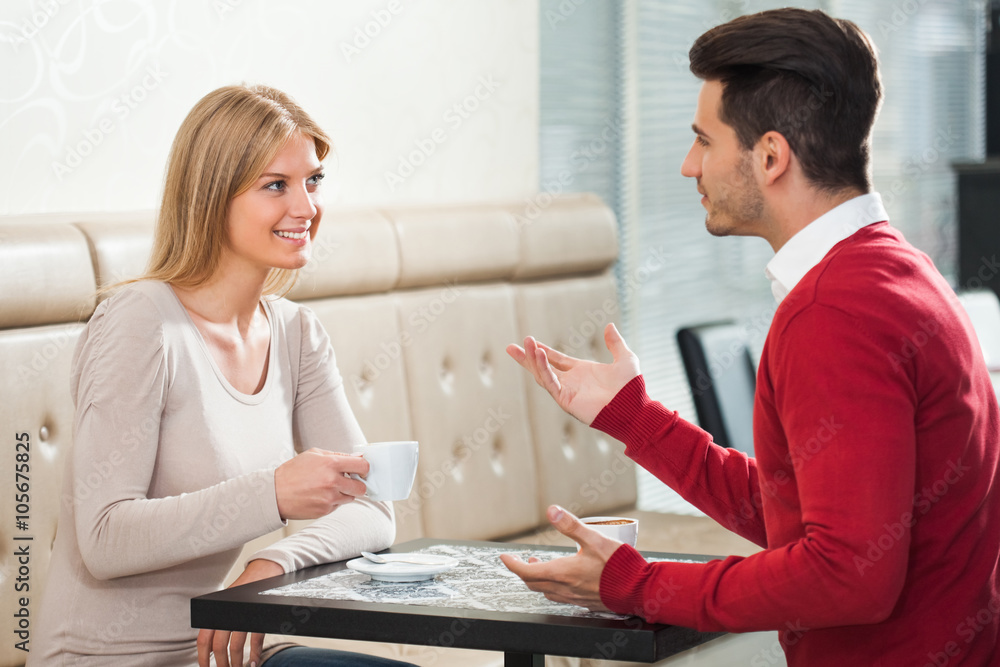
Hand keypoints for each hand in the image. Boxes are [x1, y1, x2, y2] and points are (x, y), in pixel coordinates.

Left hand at [197, 559, 283, 666]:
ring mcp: (243, 614)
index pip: (204, 639)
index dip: (202, 657)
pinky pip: (255, 639)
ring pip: (236, 646)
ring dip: (237, 662)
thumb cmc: (245, 589)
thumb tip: (211, 646)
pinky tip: (254, 661)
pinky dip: (255, 654)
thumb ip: (219, 620)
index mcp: (216, 610)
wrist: (265, 569)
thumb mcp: (228, 602)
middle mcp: (227, 613)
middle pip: (219, 646)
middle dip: (221, 664)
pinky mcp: (258, 614)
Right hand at [274, 449, 368, 519]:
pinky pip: (338, 506)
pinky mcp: (325, 510)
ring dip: (345, 493)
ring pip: (351, 498)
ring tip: (329, 488)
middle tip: (350, 481)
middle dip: (358, 484)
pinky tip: (320, 495)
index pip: (362, 466)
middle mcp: (332, 482)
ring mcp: (329, 498)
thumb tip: (357, 457)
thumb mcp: (314, 454)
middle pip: (361, 487)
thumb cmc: (293, 472)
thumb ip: (338, 455)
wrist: (274, 493)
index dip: (364, 468)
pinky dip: (333, 501)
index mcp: (331, 464)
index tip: (362, 470)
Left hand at [500, 505, 622, 611]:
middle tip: (522, 560)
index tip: (504, 557)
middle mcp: (565, 589)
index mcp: (562, 573)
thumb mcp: (594, 538)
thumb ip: (571, 525)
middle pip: (533, 584)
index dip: (512, 565)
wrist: (639, 591)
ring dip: (538, 580)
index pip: (525, 573)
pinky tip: (563, 579)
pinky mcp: (585, 603)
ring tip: (541, 567)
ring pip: (546, 592)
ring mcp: (574, 599)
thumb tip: (551, 510)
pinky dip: (553, 587)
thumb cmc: (619, 566)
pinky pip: (561, 598)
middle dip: (523, 571)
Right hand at [506, 323, 639, 424]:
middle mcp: (571, 381)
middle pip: (542, 367)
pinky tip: (539, 355)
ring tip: (525, 344)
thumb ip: (616, 343)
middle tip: (510, 346)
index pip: (555, 359)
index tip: (530, 341)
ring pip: (543, 374)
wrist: (634, 409)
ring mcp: (567, 391)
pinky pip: (551, 383)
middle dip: (526, 357)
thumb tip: (610, 325)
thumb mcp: (625, 358)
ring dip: (533, 359)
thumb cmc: (632, 388)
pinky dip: (543, 369)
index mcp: (580, 372)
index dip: (542, 350)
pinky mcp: (566, 400)